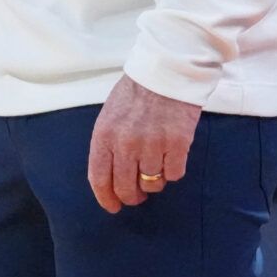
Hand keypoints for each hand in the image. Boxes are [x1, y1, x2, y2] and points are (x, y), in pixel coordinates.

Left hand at [86, 75, 200, 213]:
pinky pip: (174, 175)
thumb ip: (108, 144)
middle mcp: (126, 144)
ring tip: (156, 165)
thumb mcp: (110, 114)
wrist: (166, 70)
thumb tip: (112, 177)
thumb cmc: (136, 91)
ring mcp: (152, 145)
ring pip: (152, 184)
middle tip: (138, 194)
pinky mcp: (177, 144)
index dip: (106, 198)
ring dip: (154, 181)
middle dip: (132, 196)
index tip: (113, 206)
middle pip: (126, 188)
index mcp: (104, 135)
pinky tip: (172, 155)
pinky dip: (173, 170)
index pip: (99, 179)